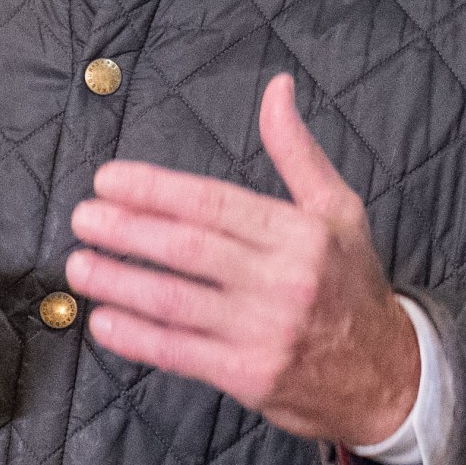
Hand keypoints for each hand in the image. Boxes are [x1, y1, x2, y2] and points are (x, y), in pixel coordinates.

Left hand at [65, 75, 420, 448]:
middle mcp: (283, 280)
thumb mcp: (339, 209)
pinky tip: (103, 321)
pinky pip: (179, 353)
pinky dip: (136, 338)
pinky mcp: (249, 376)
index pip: (214, 204)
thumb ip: (297, 151)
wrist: (387, 375)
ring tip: (79, 265)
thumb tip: (277, 88)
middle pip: (188, 249)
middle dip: (127, 230)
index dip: (155, 190)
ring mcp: (264, 332)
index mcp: (301, 233)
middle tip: (83, 218)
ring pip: (175, 301)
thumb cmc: (352, 285)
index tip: (108, 180)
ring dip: (119, 282)